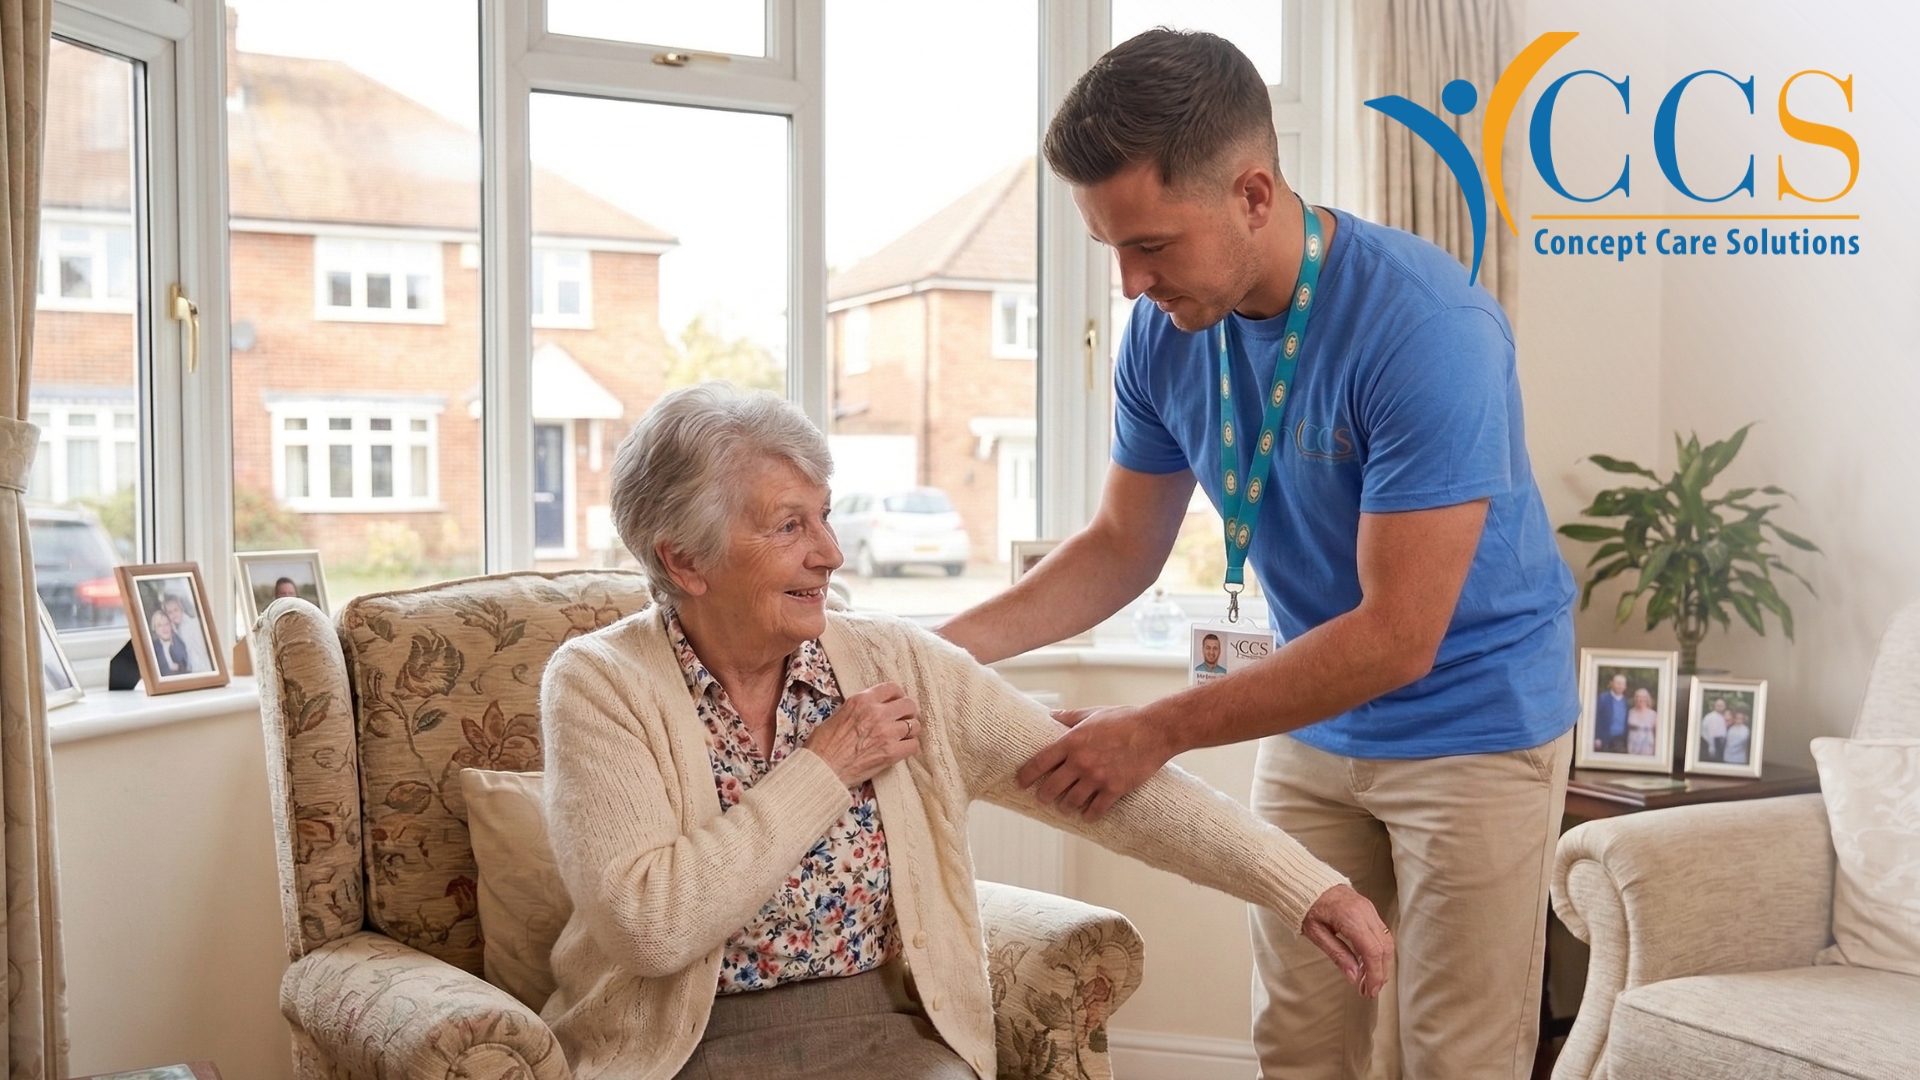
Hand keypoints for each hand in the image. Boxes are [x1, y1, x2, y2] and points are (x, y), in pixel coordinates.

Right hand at [810, 682, 920, 785]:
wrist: (822, 769)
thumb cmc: (823, 745)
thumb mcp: (838, 714)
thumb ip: (860, 708)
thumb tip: (873, 709)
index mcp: (862, 700)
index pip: (892, 688)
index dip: (898, 695)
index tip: (897, 702)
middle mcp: (876, 713)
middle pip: (908, 705)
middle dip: (908, 712)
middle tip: (902, 720)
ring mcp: (886, 733)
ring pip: (914, 725)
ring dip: (909, 731)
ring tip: (901, 736)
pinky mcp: (891, 753)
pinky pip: (913, 745)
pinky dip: (909, 746)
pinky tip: (901, 749)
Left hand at [1015, 705, 1172, 820]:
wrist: (1155, 730)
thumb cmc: (1125, 719)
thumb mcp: (1093, 713)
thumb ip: (1069, 717)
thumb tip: (1050, 715)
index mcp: (1072, 741)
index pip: (1040, 762)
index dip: (1027, 775)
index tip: (1020, 782)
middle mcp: (1081, 762)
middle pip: (1051, 788)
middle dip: (1043, 796)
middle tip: (1043, 798)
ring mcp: (1097, 777)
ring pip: (1071, 802)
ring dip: (1065, 807)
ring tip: (1065, 806)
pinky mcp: (1114, 789)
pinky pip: (1096, 810)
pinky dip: (1089, 815)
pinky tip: (1087, 815)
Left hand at [1299, 885, 1391, 997]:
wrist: (1306, 882)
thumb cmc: (1307, 906)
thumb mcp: (1315, 933)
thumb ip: (1337, 954)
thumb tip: (1354, 977)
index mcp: (1350, 917)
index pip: (1371, 951)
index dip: (1374, 974)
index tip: (1370, 991)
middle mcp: (1365, 911)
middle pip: (1384, 948)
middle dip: (1380, 973)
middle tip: (1369, 990)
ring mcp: (1369, 909)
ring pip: (1386, 941)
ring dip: (1381, 964)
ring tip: (1369, 981)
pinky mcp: (1369, 910)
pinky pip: (1381, 933)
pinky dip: (1379, 951)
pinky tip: (1369, 964)